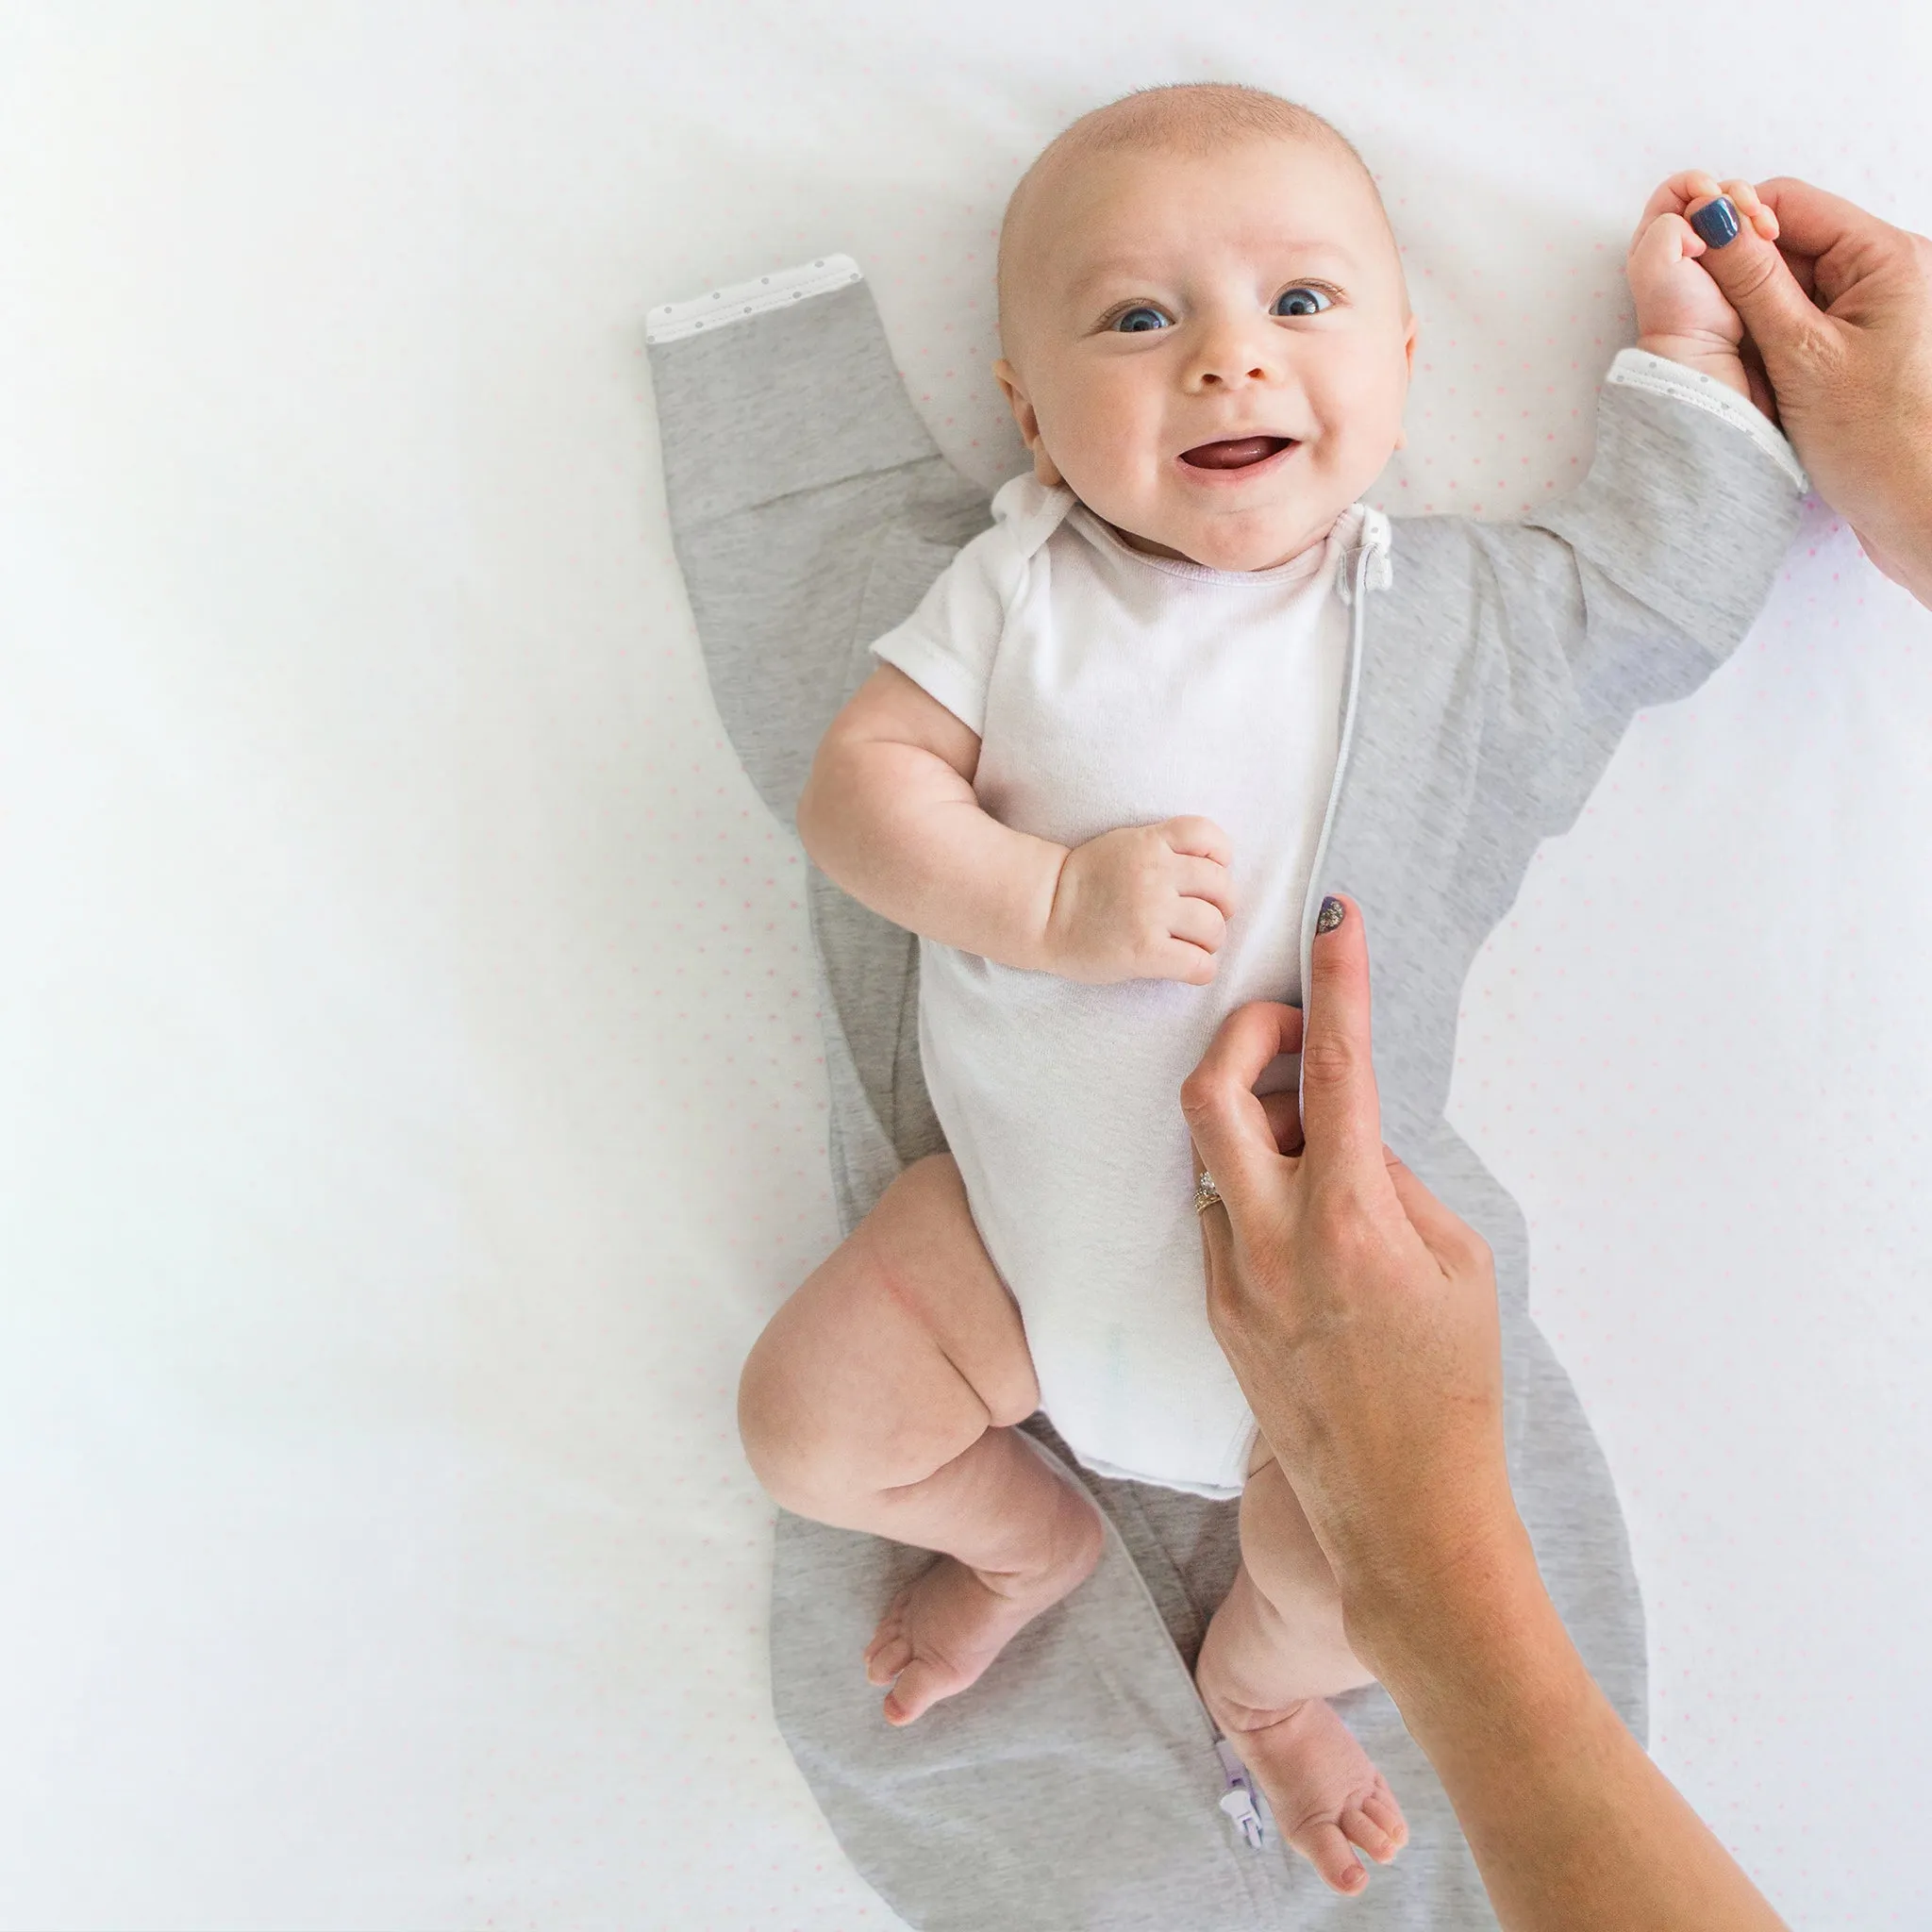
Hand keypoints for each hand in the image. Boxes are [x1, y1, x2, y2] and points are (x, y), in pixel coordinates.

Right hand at [1043, 816, 1233, 984]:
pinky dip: (1202, 969)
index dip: (1219, 858)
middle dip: (1220, 907)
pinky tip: (1188, 968)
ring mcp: (1151, 912)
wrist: (1042, 914)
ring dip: (1210, 941)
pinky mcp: (1145, 950)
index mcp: (1150, 843)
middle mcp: (1155, 873)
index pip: (1208, 835)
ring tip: (1193, 946)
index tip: (1208, 877)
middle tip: (1204, 920)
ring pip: (1214, 928)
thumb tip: (1211, 870)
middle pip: (1221, 887)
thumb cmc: (1083, 884)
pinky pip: (1200, 964)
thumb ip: (1162, 849)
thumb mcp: (1123, 845)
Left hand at [1179, 896, 1518, 1658]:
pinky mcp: (1216, 1310)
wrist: (1399, 1514)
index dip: (1335, 979)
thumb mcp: (1458, 1263)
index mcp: (1349, 1220)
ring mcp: (1232, 1277)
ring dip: (1260, 1123)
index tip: (1334, 915)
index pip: (1337, 1069)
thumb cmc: (1451, 1389)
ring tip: (1326, 1152)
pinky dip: (1259, 1189)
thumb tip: (1344, 1131)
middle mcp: (1272, 1240)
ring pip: (1215, 1155)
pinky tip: (1311, 1225)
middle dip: (1243, 1034)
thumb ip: (1392, 1180)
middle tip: (1293, 1033)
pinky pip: (1223, 1214)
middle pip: (1211, 1091)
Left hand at [1628, 172, 1780, 406]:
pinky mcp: (1752, 278)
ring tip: (1769, 233)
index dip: (1699, 187)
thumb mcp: (1654, 270)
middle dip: (1740, 199)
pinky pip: (1765, 241)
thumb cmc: (1679, 325)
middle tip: (1755, 220)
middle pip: (1718, 199)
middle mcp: (1689, 249)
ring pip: (1745, 218)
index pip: (1677, 193)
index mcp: (1658, 244)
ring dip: (1760, 215)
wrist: (1708, 370)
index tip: (1716, 201)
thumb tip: (1699, 212)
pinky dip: (1774, 235)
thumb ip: (1666, 229)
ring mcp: (1723, 264)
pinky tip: (1777, 244)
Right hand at [1687, 175, 1931, 605]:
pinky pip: (1802, 324)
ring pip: (1791, 287)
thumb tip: (1713, 216)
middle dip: (1741, 277)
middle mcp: (1889, 272)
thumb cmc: (1880, 441)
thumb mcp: (1801, 353)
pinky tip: (1761, 378)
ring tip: (1739, 360)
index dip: (1735, 225)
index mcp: (1886, 256)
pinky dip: (1772, 344)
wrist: (1921, 511)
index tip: (1689, 257)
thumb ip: (1752, 281)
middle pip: (1790, 244)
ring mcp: (1877, 311)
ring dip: (1753, 316)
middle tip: (1707, 322)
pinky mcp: (1864, 348)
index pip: (1791, 204)